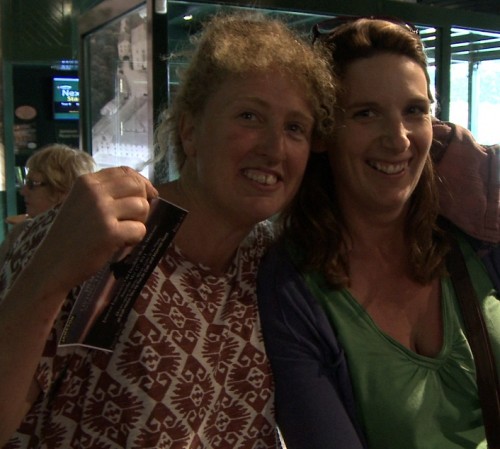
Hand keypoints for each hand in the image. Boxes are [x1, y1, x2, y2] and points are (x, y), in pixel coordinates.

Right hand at [34, 166, 158, 293]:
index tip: (147, 195)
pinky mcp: (110, 232)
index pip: (124, 172)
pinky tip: (121, 243)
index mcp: (86, 181)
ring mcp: (102, 211)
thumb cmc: (69, 235)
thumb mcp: (81, 203)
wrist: (52, 264)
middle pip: (137, 186)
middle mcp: (94, 192)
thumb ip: (105, 192)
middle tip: (134, 218)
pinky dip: (135, 238)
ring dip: (139, 221)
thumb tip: (143, 187)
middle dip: (143, 202)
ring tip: (125, 232)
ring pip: (142, 207)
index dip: (141, 183)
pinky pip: (140, 229)